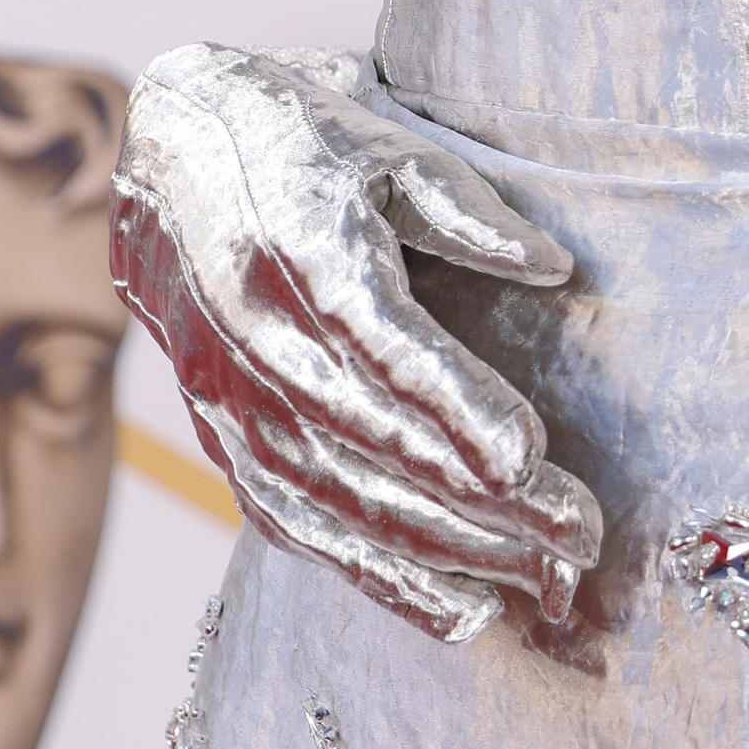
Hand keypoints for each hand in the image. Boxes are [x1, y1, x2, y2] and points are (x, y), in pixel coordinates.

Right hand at [109, 44, 602, 645]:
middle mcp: (252, 334)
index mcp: (297, 247)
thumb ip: (467, 210)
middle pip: (374, 440)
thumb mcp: (390, 143)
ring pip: (341, 501)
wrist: (168, 153)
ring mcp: (228, 397)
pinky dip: (378, 577)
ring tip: (542, 584)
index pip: (383, 344)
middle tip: (580, 537)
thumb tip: (552, 269)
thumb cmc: (305, 138)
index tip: (530, 458)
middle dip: (482, 503)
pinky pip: (300, 527)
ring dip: (447, 553)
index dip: (454, 407)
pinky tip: (459, 610)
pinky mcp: (224, 439)